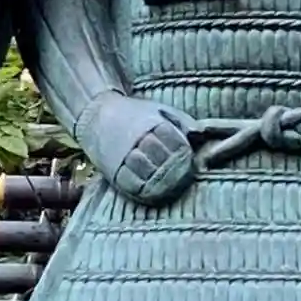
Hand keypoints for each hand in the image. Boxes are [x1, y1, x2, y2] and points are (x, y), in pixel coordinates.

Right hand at [76, 91, 194, 204]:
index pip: (176, 144)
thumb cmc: (135, 114)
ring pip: (147, 174)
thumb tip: (201, 134)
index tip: (187, 161)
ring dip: (159, 181)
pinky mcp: (113, 169)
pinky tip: (149, 190)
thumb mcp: (159, 110)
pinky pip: (130, 185)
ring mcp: (124, 155)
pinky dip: (142, 190)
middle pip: (163, 160)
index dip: (184, 155)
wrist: (98, 115)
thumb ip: (182, 121)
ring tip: (165, 183)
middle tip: (179, 177)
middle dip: (173, 169)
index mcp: (153, 124)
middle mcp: (139, 140)